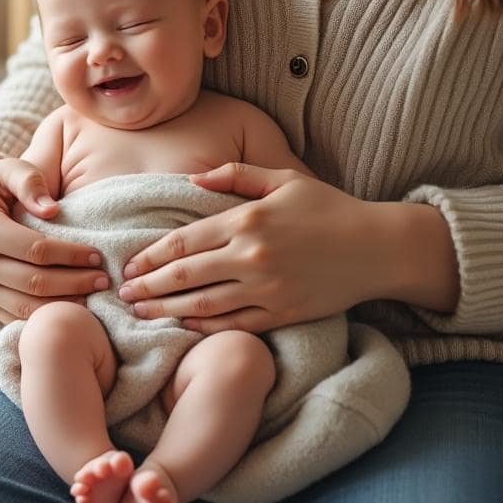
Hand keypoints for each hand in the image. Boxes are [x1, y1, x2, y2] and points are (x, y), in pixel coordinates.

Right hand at [0, 158, 109, 323]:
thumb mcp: (4, 170)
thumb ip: (29, 181)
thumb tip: (53, 210)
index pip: (36, 249)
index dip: (70, 254)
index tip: (97, 254)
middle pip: (34, 283)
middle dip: (75, 282)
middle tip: (104, 279)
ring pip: (26, 307)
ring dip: (63, 304)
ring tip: (92, 295)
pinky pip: (14, 316)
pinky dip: (43, 317)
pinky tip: (69, 306)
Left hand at [117, 163, 388, 333]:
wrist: (379, 248)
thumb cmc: (329, 208)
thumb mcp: (283, 180)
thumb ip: (236, 175)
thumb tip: (193, 178)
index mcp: (247, 220)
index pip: (184, 241)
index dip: (151, 256)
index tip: (130, 265)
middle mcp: (252, 256)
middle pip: (185, 275)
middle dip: (148, 287)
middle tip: (122, 293)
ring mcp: (267, 289)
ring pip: (204, 305)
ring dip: (167, 311)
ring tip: (141, 314)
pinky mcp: (282, 313)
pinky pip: (235, 324)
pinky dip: (205, 328)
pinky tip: (184, 326)